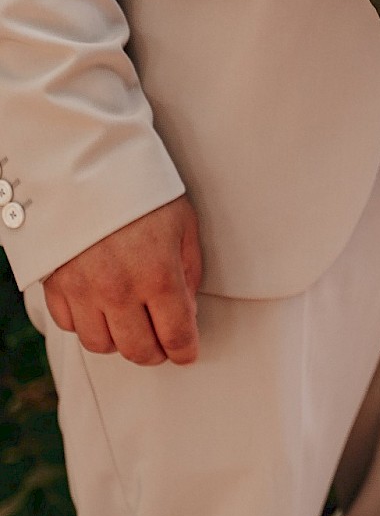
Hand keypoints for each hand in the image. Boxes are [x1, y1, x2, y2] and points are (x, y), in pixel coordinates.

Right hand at [43, 196, 202, 366]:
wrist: (87, 164)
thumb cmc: (142, 189)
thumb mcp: (183, 223)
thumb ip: (188, 272)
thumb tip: (186, 312)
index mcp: (157, 274)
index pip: (175, 336)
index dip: (185, 351)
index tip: (186, 352)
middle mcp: (118, 290)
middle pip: (138, 350)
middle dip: (155, 352)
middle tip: (162, 342)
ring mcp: (83, 290)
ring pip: (101, 344)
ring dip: (120, 339)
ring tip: (131, 321)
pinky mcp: (56, 284)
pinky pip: (70, 326)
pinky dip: (87, 323)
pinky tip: (100, 305)